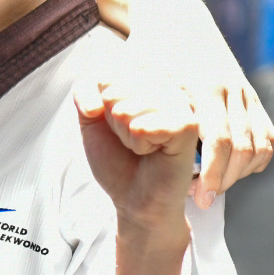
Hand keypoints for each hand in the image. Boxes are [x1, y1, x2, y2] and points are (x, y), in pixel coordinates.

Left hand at [76, 75, 198, 230]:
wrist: (135, 197)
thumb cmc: (118, 157)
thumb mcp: (90, 118)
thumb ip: (85, 92)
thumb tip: (97, 102)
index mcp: (146, 77)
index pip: (103, 78)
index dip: (101, 109)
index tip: (120, 126)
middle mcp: (165, 84)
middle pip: (112, 92)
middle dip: (113, 123)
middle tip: (135, 140)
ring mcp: (179, 102)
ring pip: (124, 110)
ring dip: (126, 136)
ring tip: (145, 147)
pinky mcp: (188, 125)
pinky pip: (141, 127)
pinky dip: (139, 144)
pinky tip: (156, 151)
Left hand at [90, 0, 273, 200]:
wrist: (177, 18)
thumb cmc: (141, 51)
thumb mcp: (115, 67)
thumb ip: (94, 89)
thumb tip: (90, 111)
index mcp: (198, 85)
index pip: (217, 140)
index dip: (212, 173)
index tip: (197, 197)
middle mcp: (226, 87)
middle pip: (243, 146)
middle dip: (228, 179)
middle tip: (205, 200)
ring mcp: (243, 89)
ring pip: (259, 142)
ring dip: (243, 171)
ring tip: (216, 188)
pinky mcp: (252, 93)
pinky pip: (267, 134)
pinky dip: (257, 157)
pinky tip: (233, 171)